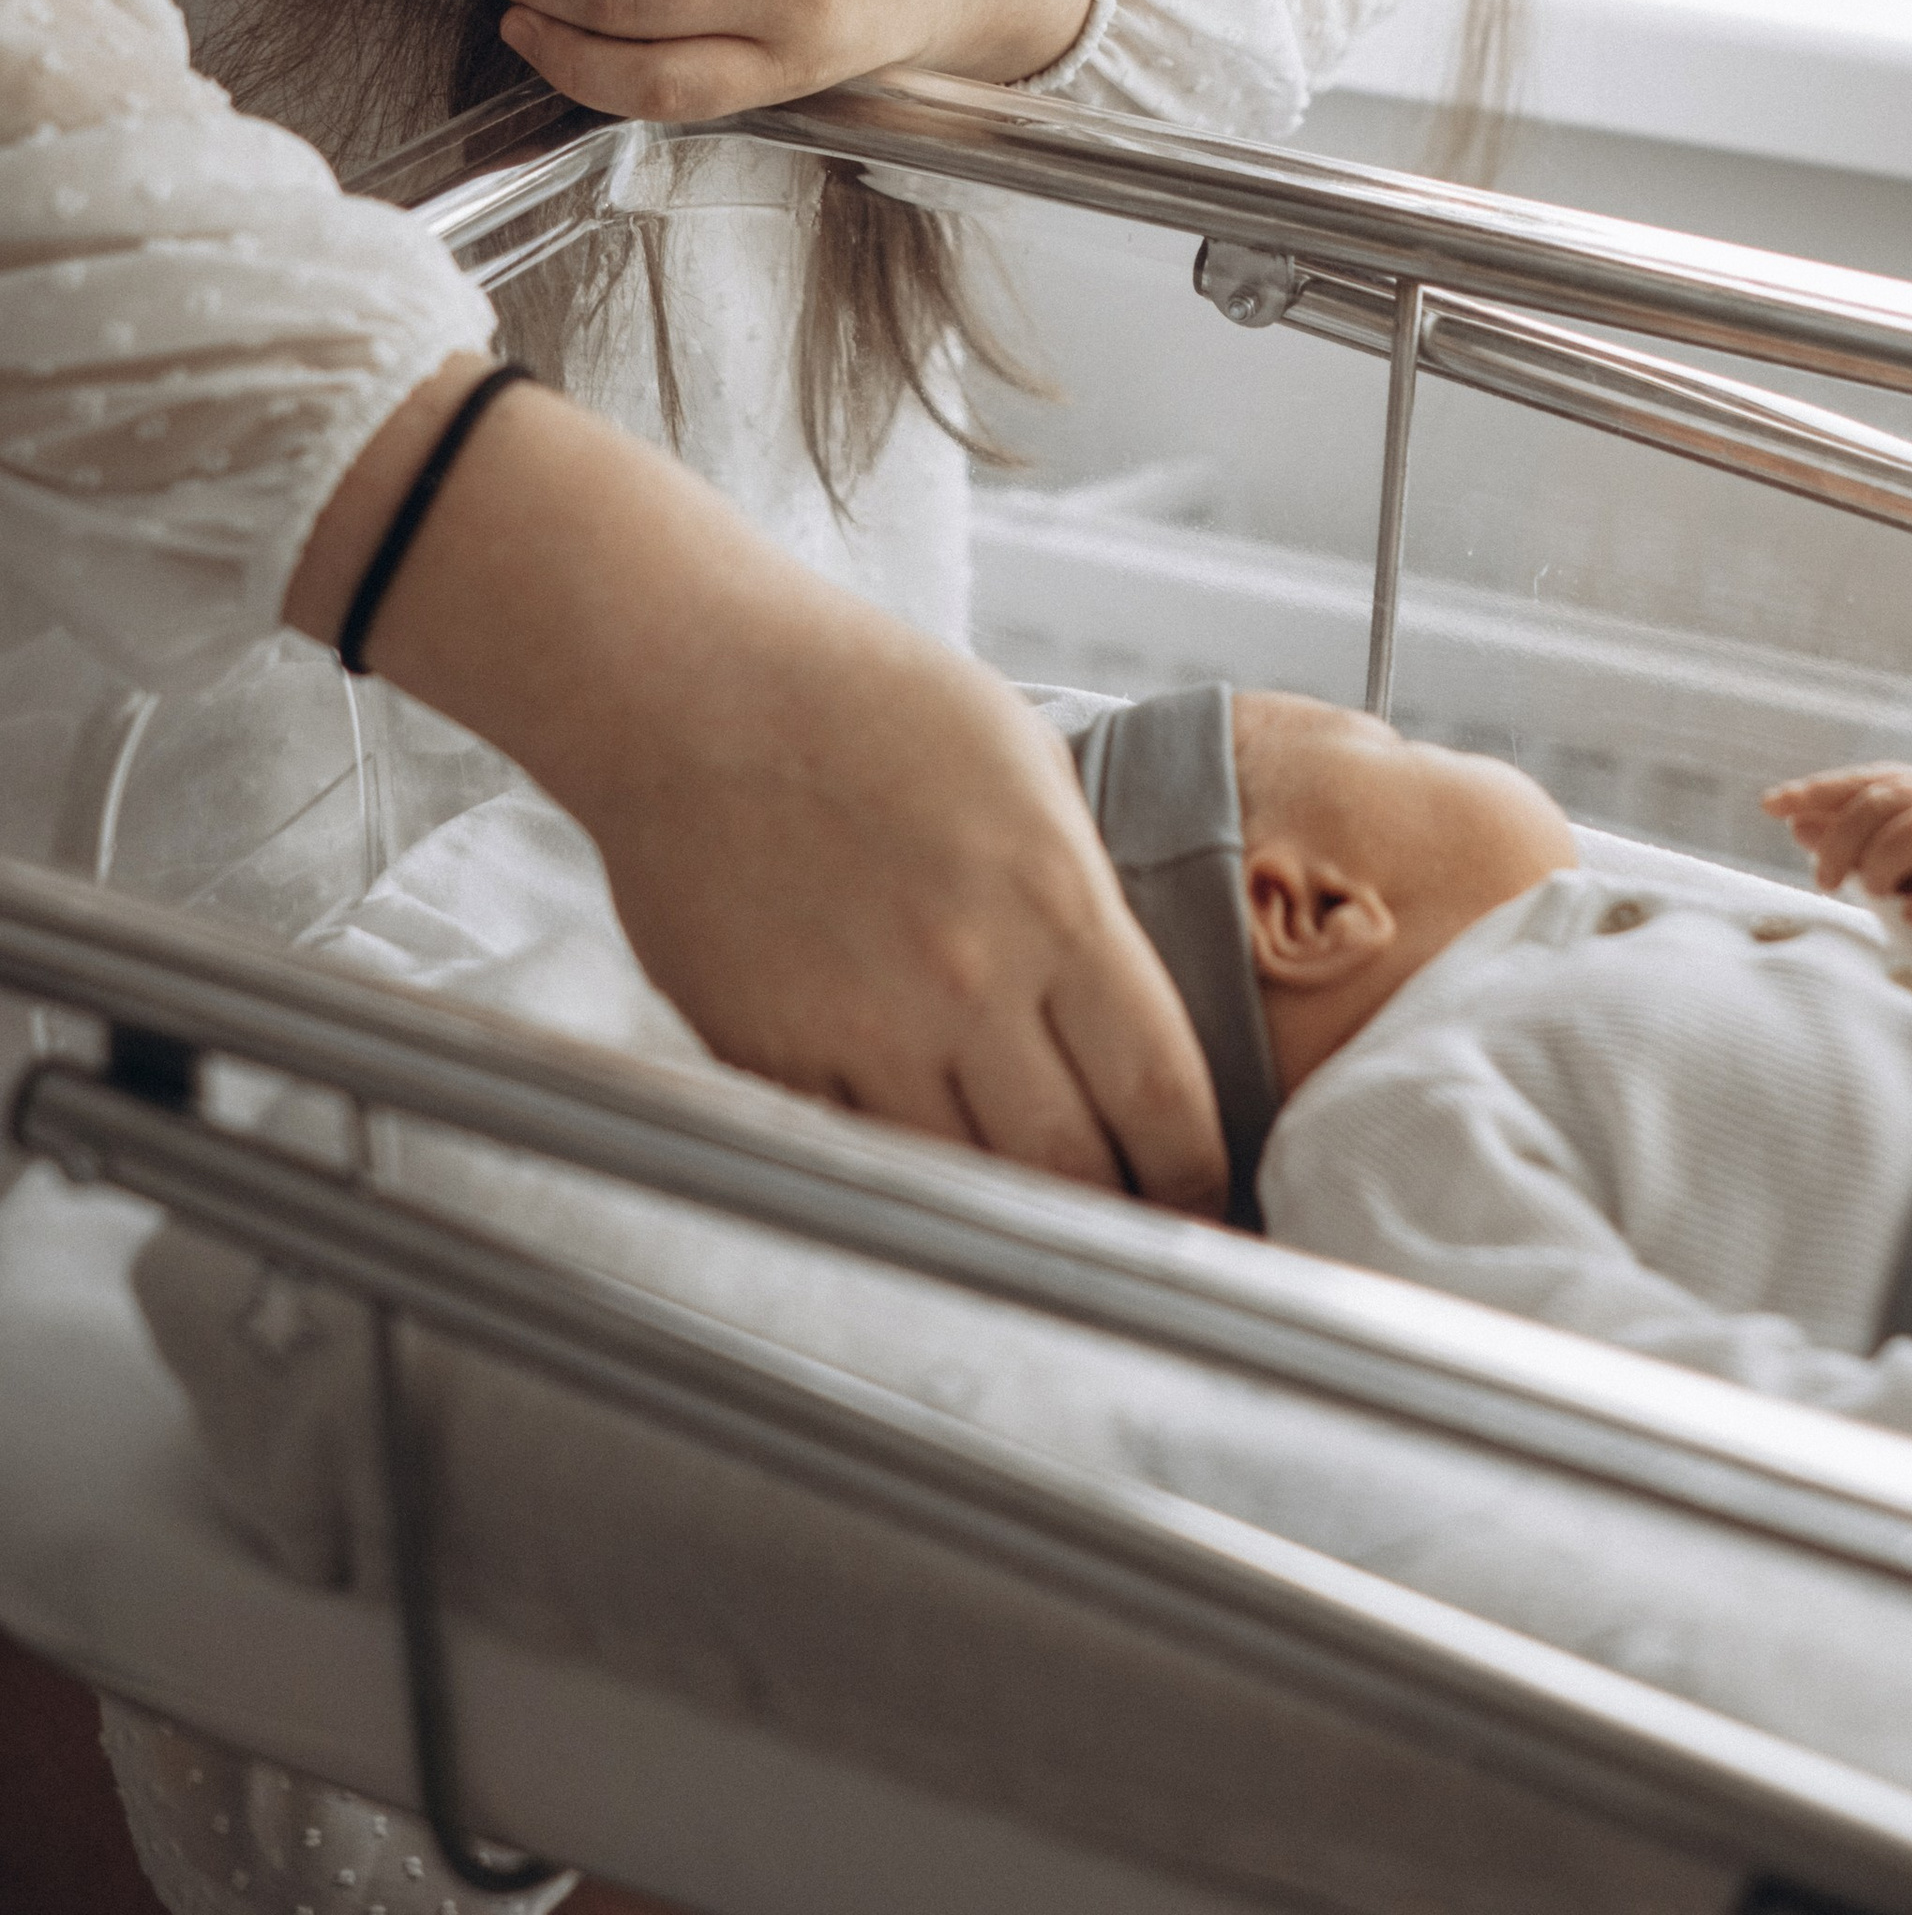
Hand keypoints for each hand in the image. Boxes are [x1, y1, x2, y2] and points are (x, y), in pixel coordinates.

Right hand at [298, 365, 1227, 1212]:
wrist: (694, 688)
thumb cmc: (864, 701)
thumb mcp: (1024, 764)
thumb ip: (1080, 888)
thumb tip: (1128, 992)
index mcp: (1055, 899)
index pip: (1162, 1094)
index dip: (1199, 1175)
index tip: (1211, 1201)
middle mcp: (968, 979)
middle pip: (1072, 1170)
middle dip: (1114, 1213)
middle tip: (1135, 1227)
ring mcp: (862, 1028)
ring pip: (965, 1186)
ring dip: (1009, 1210)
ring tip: (1038, 1218)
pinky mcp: (771, 1055)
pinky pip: (859, 1156)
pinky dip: (899, 1172)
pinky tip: (923, 1167)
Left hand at [1758, 764, 1911, 926]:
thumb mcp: (1875, 851)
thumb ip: (1840, 836)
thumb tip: (1795, 822)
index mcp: (1911, 787)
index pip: (1859, 781)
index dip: (1814, 791)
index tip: (1770, 806)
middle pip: (1889, 798)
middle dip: (1846, 837)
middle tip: (1824, 881)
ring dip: (1888, 856)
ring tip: (1870, 890)